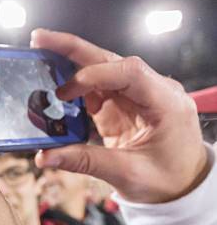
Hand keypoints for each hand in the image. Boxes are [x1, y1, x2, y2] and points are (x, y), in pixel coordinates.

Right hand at [31, 29, 208, 203]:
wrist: (184, 185)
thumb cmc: (168, 181)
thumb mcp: (128, 174)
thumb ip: (84, 161)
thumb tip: (44, 156)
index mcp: (166, 102)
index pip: (130, 72)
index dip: (93, 75)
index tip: (64, 92)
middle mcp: (153, 90)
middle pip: (111, 60)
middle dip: (73, 49)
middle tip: (39, 39)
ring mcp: (137, 95)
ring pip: (101, 69)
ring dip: (70, 63)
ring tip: (39, 56)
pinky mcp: (123, 105)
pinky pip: (95, 88)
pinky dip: (73, 86)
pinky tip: (53, 86)